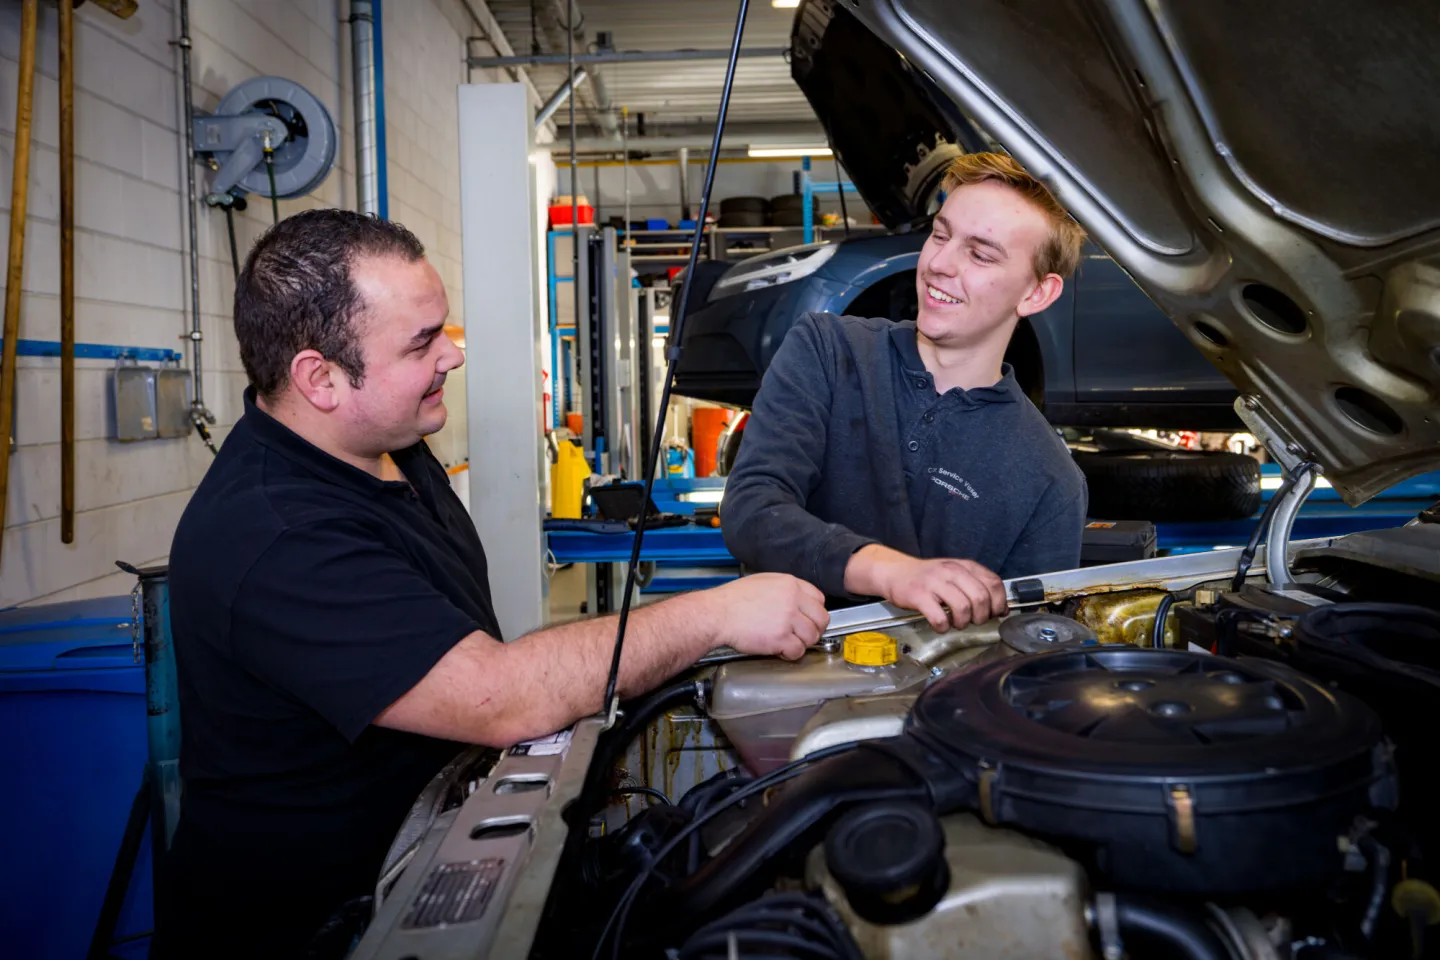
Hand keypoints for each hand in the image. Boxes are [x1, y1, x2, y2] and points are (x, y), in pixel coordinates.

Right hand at [704, 573, 829, 660]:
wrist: (718, 614)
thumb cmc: (733, 599)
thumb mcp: (763, 581)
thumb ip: (785, 589)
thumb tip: (798, 599)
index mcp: (790, 584)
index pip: (819, 599)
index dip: (814, 612)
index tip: (808, 619)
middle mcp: (792, 600)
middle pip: (821, 619)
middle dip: (814, 629)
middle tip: (802, 634)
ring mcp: (787, 619)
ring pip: (812, 637)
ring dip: (802, 642)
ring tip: (788, 642)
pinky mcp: (780, 638)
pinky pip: (797, 651)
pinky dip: (790, 653)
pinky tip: (780, 649)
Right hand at [845, 545, 1006, 631]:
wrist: (896, 572)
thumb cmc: (928, 578)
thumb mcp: (956, 574)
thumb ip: (978, 587)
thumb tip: (1001, 609)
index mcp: (964, 566)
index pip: (994, 583)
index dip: (998, 603)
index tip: (994, 613)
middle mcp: (951, 571)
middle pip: (981, 598)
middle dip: (982, 616)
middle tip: (973, 621)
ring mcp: (935, 583)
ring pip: (963, 608)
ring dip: (963, 623)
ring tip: (956, 623)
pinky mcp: (919, 596)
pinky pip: (939, 617)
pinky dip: (943, 627)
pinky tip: (940, 625)